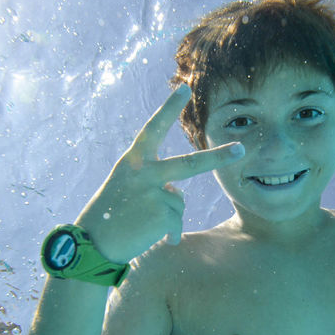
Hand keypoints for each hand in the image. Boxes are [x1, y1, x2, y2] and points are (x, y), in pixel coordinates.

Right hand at [74, 85, 245, 262]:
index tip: (184, 89)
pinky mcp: (162, 215)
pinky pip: (177, 224)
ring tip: (143, 225)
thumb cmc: (109, 215)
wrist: (93, 245)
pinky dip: (169, 234)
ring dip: (167, 218)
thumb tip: (178, 192)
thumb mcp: (128, 187)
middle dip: (218, 158)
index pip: (153, 129)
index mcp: (132, 161)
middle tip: (241, 149)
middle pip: (189, 164)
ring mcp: (155, 193)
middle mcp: (145, 173)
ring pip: (178, 203)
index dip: (168, 108)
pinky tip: (152, 238)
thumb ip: (154, 182)